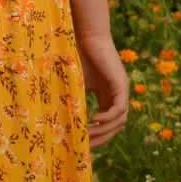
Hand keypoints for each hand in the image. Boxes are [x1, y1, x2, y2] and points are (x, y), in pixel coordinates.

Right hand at [80, 30, 129, 148]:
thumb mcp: (74, 84)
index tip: (83, 144)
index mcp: (108, 96)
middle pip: (116, 126)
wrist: (85, 35)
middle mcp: (118, 95)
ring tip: (87, 135)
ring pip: (120, 121)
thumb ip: (73, 100)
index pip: (108, 123)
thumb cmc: (76, 55)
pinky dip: (107, 118)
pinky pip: (119, 109)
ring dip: (104, 131)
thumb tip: (59, 121)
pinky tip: (93, 120)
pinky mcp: (121, 84)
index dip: (98, 135)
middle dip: (101, 138)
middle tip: (85, 146)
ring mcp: (122, 90)